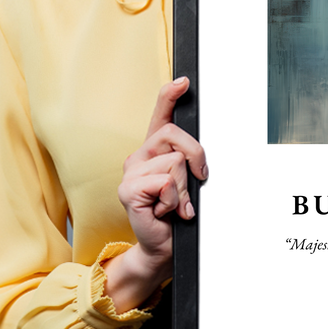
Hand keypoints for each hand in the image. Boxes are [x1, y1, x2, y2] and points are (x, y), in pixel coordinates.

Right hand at [103, 77, 207, 311]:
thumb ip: (189, 162)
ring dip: (184, 188)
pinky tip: (165, 212)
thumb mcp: (188, 182)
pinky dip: (174, 200)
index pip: (160, 115)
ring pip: (175, 162)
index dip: (170, 95)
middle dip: (196, 157)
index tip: (184, 82)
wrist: (163, 246)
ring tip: (176, 204)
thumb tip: (199, 154)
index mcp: (154, 150)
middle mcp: (139, 156)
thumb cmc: (177, 214)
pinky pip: (165, 182)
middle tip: (197, 181)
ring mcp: (130, 172)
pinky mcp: (128, 190)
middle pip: (175, 135)